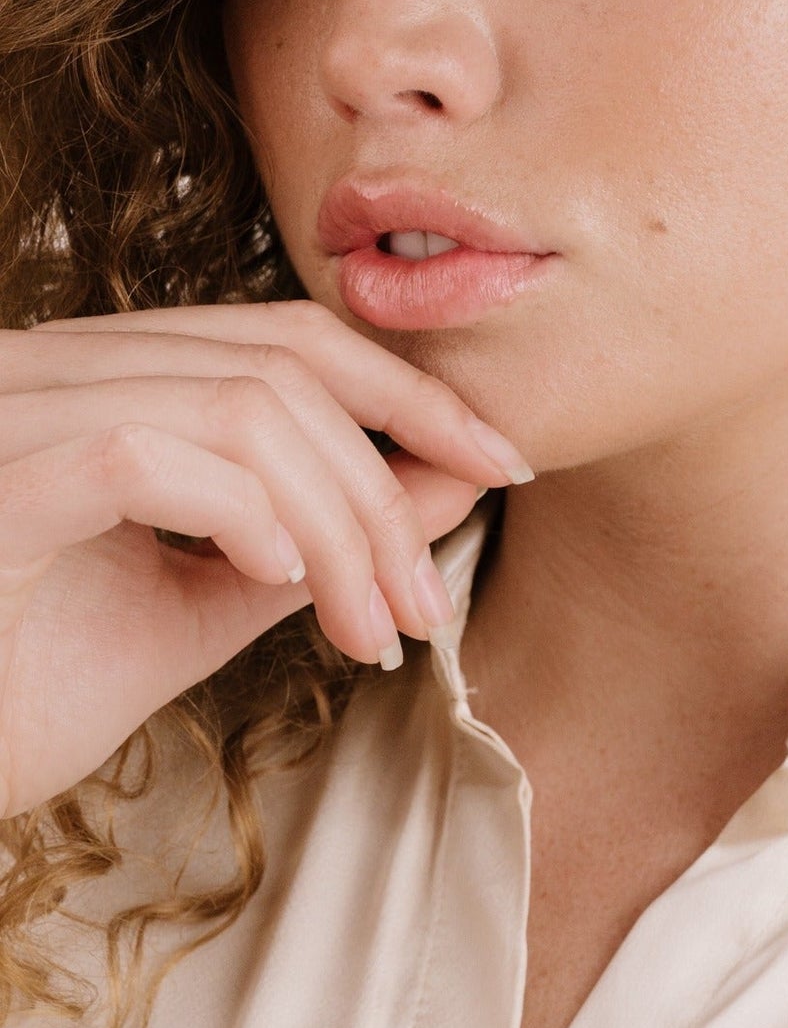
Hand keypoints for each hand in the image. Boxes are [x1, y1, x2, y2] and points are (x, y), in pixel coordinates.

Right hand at [0, 298, 529, 818]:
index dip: (406, 392)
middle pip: (282, 363)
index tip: (498, 463)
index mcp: (102, 380)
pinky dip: (240, 512)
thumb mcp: (190, 612)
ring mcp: (17, 410)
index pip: (284, 339)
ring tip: (370, 625)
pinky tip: (278, 584)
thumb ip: (307, 543)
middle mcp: (54, 366)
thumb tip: (446, 484)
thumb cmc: (17, 688)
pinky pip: (147, 452)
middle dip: (392, 470)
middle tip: (429, 595)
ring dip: (339, 521)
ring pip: (239, 408)